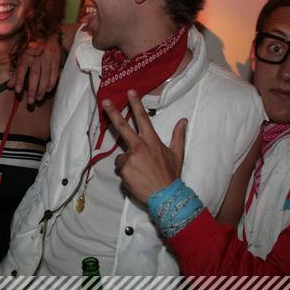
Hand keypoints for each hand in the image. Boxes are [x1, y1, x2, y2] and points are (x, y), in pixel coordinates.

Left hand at [8, 33, 62, 103]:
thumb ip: (16, 73)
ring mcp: (47, 58)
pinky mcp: (56, 59)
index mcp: (26, 55)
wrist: (47, 33)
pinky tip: (49, 90)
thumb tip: (9, 86)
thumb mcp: (22, 57)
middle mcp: (36, 56)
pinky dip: (52, 82)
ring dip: (42, 89)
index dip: (19, 80)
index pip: (21, 69)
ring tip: (39, 98)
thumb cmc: (32, 48)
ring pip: (45, 75)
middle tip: (31, 102)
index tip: (17, 90)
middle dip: (32, 89)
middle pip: (34, 75)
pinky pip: (54, 72)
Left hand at [103, 89, 186, 204]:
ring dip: (127, 164)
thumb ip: (178, 135)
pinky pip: (121, 170)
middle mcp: (139, 147)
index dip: (136, 104)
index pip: (143, 118)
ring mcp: (130, 159)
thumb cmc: (171, 175)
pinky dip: (126, 175)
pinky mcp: (123, 171)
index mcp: (151, 141)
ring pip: (122, 157)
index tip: (130, 92)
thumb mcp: (177, 154)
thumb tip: (183, 120)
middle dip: (113, 112)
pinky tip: (136, 180)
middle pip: (122, 126)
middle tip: (105, 101)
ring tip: (140, 174)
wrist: (166, 197)